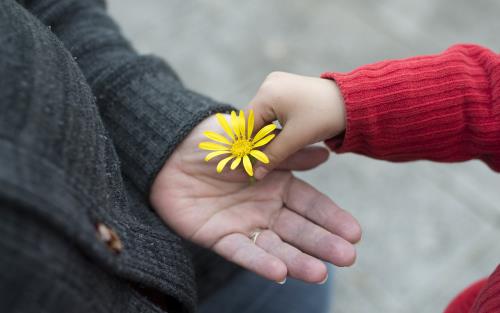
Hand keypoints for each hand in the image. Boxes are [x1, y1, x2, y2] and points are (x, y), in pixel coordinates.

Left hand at [150, 115, 359, 283]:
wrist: (171, 152)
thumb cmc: (215, 143)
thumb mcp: (253, 142)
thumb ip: (286, 153)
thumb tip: (325, 155)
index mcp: (278, 185)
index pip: (311, 205)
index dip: (331, 218)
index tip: (355, 233)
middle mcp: (266, 209)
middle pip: (299, 230)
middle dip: (323, 244)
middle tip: (347, 258)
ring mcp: (244, 224)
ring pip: (275, 246)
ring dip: (298, 260)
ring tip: (321, 273)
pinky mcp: (220, 237)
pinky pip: (241, 251)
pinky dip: (259, 262)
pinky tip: (280, 272)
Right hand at [247, 71, 345, 178]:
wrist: (352, 102)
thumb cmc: (324, 118)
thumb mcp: (295, 139)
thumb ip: (272, 156)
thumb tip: (255, 174)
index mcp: (267, 94)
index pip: (246, 124)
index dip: (246, 145)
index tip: (248, 163)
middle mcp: (268, 84)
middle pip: (253, 119)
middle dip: (256, 139)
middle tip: (258, 161)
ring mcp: (276, 83)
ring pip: (262, 115)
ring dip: (265, 133)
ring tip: (270, 151)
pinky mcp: (285, 87)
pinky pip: (271, 109)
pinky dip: (273, 124)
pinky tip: (280, 136)